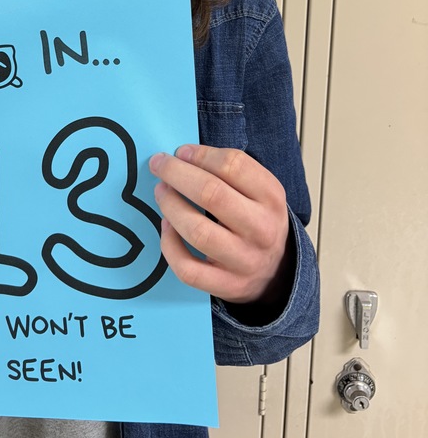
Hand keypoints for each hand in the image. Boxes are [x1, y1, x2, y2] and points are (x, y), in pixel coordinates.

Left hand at [149, 144, 290, 305]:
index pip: (233, 165)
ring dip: (170, 206)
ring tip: (161, 192)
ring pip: (198, 232)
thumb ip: (229, 172)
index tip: (181, 151)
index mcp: (271, 197)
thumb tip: (181, 156)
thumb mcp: (259, 190)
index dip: (200, 155)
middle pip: (212, 194)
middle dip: (176, 174)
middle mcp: (261, 229)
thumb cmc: (257, 219)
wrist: (278, 271)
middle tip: (159, 165)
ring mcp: (244, 261)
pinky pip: (188, 269)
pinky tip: (166, 227)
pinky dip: (169, 246)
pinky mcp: (227, 286)